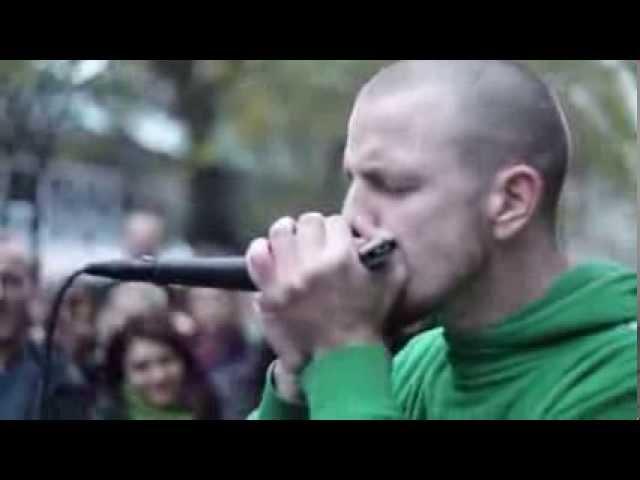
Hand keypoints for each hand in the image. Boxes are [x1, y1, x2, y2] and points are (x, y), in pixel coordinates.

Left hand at [246, 213, 406, 361]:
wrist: (341, 359)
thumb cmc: (369, 318)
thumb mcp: (394, 276)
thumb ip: (385, 240)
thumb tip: (360, 222)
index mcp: (342, 258)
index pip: (334, 222)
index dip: (338, 233)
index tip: (339, 246)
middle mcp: (312, 265)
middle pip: (308, 222)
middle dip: (315, 232)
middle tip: (318, 247)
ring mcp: (287, 279)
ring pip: (280, 231)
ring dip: (289, 236)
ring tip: (295, 249)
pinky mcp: (269, 293)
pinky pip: (256, 255)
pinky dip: (262, 250)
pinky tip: (273, 257)